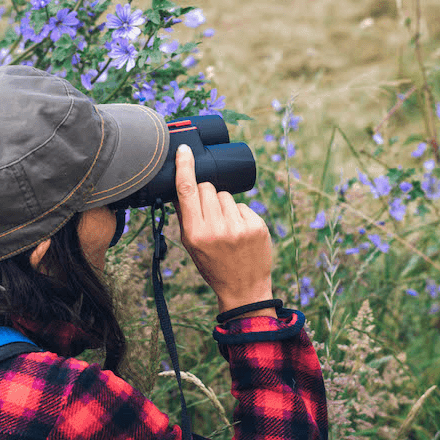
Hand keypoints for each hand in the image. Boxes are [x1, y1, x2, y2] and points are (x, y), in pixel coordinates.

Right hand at [173, 144, 275, 317]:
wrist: (244, 289)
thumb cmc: (213, 266)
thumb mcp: (192, 246)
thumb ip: (186, 217)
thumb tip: (182, 188)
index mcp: (195, 233)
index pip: (187, 191)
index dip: (185, 167)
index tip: (184, 150)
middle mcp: (216, 228)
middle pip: (207, 188)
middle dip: (205, 196)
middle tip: (210, 216)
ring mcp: (239, 226)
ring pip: (225, 195)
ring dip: (223, 205)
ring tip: (226, 227)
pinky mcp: (257, 225)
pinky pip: (242, 205)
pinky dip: (239, 214)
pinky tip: (240, 232)